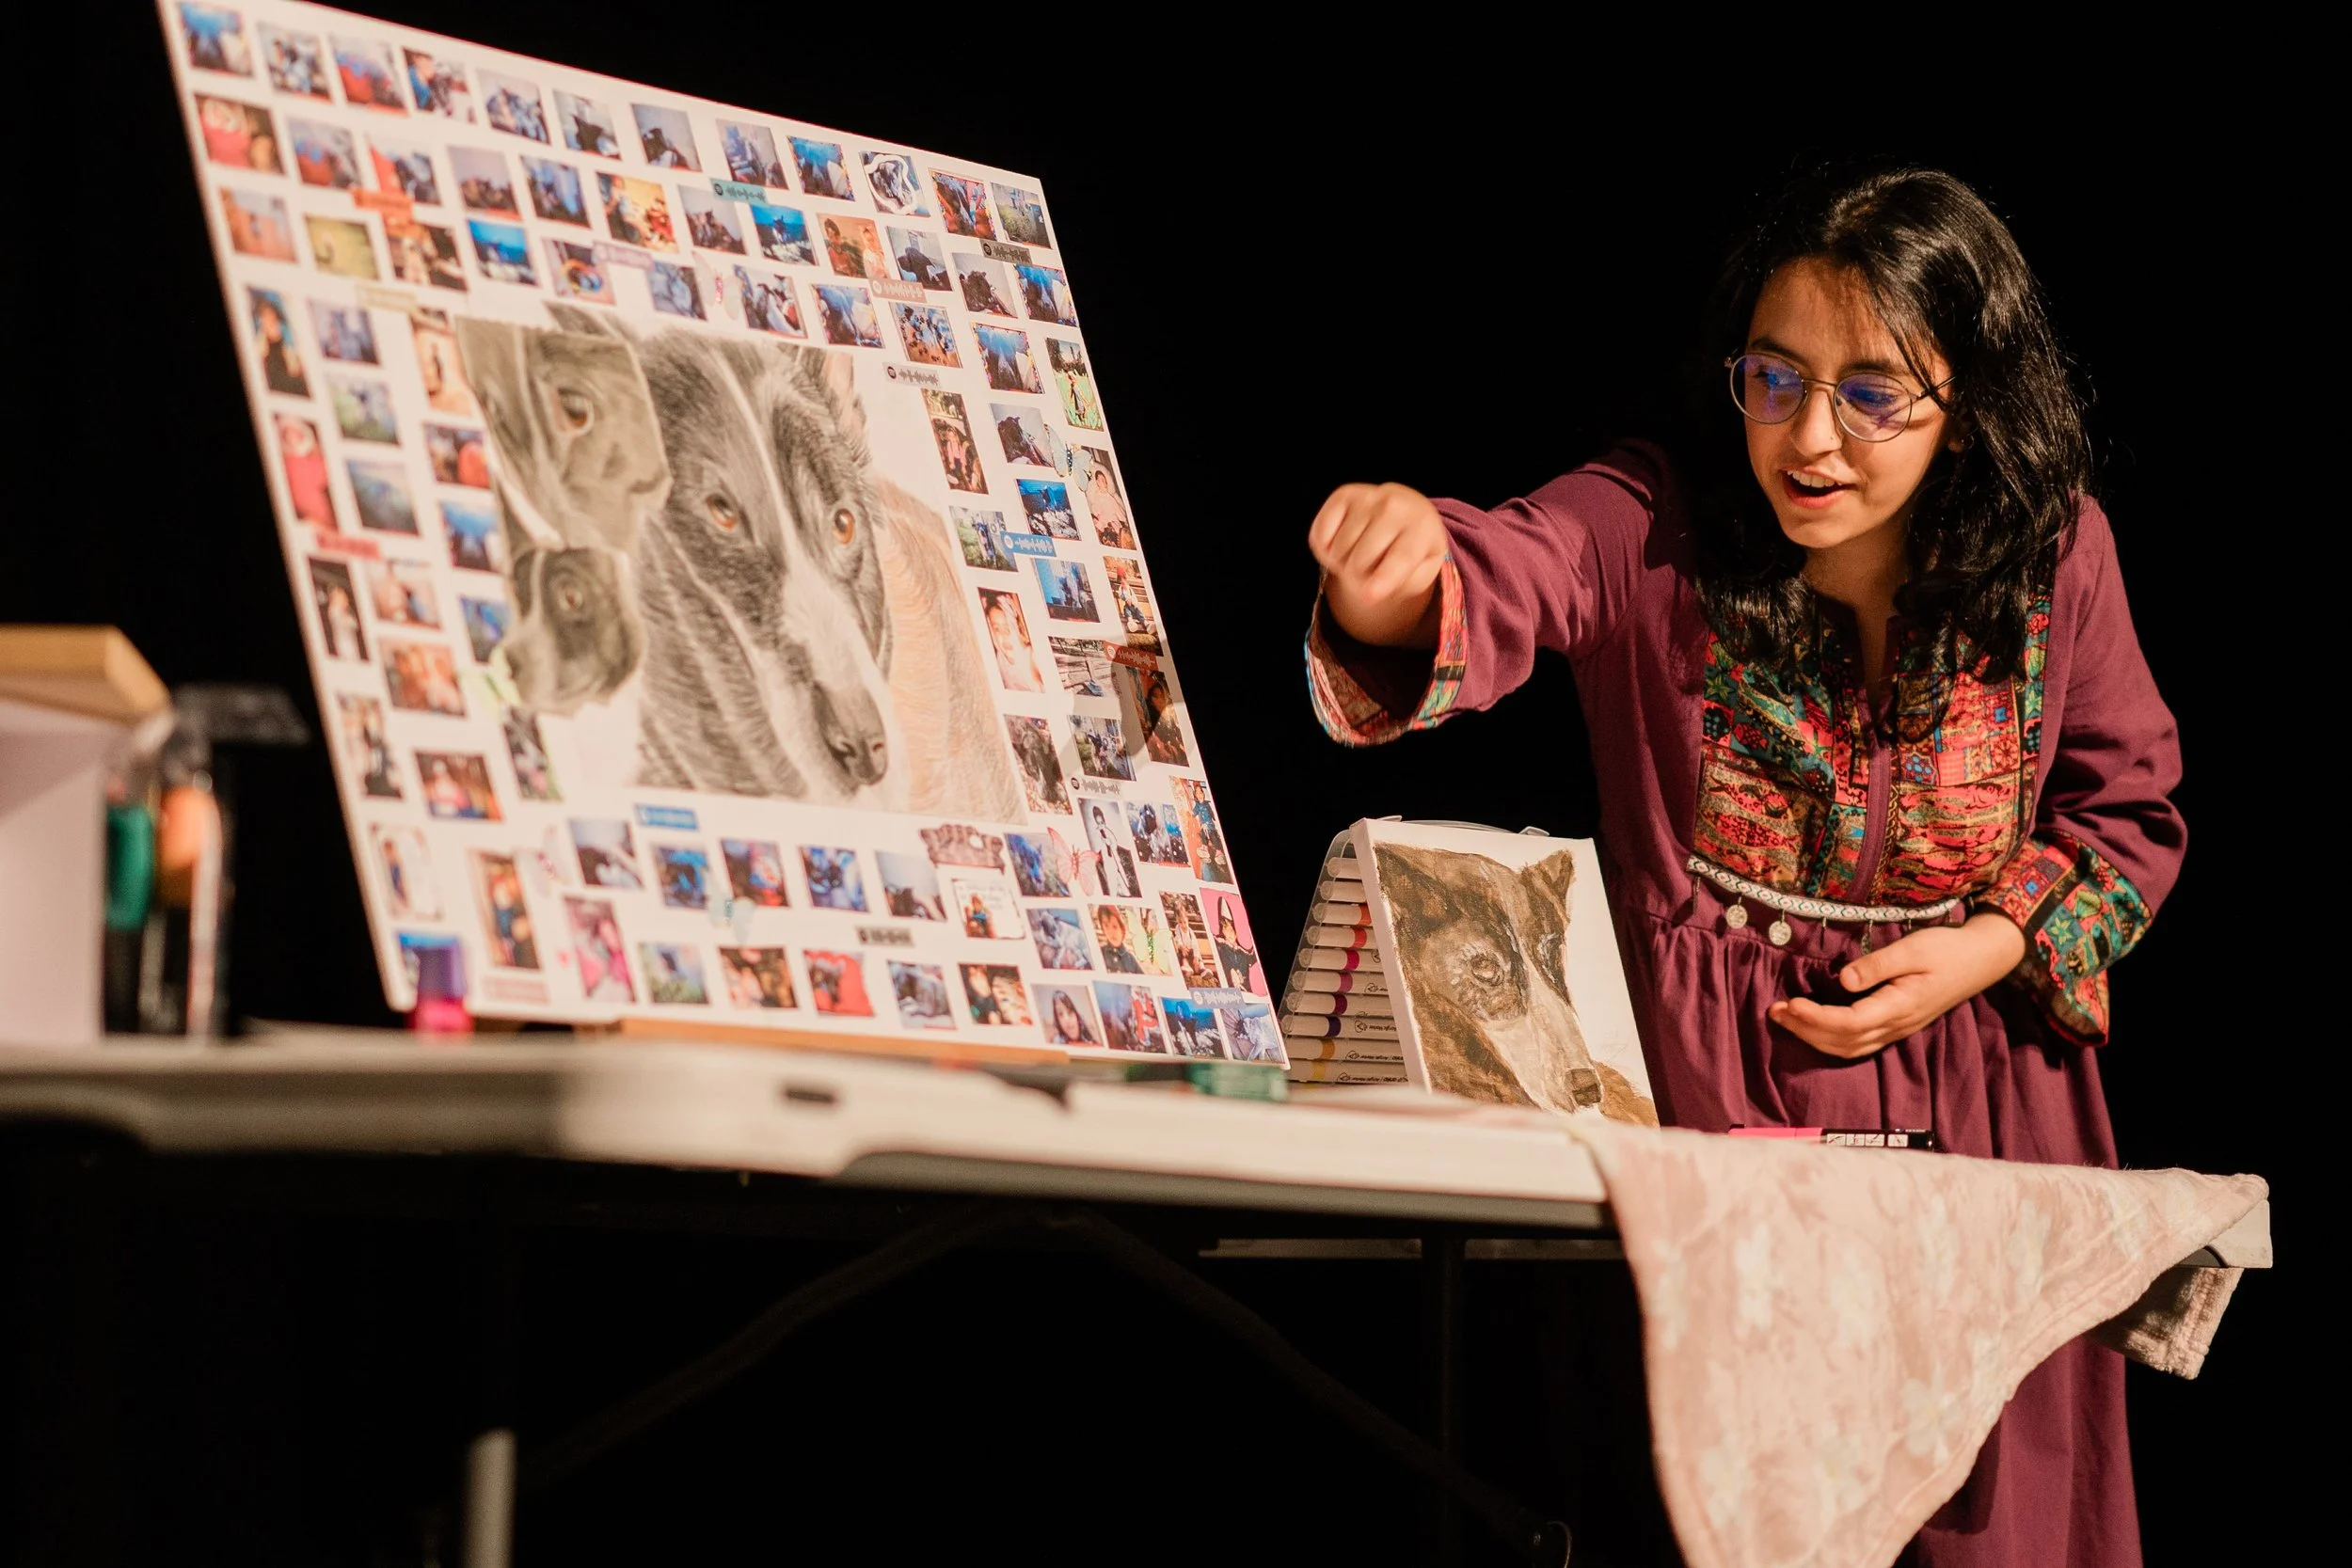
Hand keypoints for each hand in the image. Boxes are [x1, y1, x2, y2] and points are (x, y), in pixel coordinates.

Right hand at [1308, 483, 1448, 647]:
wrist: (1407, 512)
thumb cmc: (1413, 550)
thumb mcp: (1420, 572)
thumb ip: (1401, 585)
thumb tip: (1369, 592)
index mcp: (1422, 527)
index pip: (1401, 556)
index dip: (1384, 577)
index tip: (1370, 596)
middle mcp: (1395, 506)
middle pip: (1360, 561)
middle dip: (1359, 578)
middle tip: (1372, 570)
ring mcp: (1368, 497)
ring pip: (1339, 550)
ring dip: (1343, 563)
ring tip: (1361, 553)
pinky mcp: (1344, 494)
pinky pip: (1321, 536)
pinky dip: (1326, 550)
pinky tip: (1343, 542)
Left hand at [1769, 913, 2026, 1059]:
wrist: (1981, 960)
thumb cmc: (1946, 949)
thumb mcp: (1912, 949)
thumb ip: (1877, 965)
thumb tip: (1843, 980)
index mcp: (1900, 1007)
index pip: (1849, 1023)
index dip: (1816, 1018)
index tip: (1790, 1003)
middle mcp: (1897, 1025)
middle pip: (1844, 1041)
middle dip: (1806, 1030)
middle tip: (1774, 1011)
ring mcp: (1898, 1029)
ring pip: (1850, 1047)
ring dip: (1814, 1037)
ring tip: (1785, 1018)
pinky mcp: (1897, 1025)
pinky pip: (1859, 1043)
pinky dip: (1831, 1038)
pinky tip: (1813, 1025)